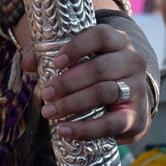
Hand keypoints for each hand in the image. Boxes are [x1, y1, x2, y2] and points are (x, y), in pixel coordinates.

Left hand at [23, 23, 150, 144]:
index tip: (56, 62)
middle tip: (45, 93)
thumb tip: (27, 63)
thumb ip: (49, 55)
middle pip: (99, 68)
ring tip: (49, 111)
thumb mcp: (79, 59)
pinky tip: (65, 129)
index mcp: (117, 41)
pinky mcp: (137, 116)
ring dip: (72, 103)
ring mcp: (137, 88)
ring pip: (104, 92)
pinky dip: (86, 128)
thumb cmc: (97, 74)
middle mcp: (132, 61)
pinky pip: (112, 123)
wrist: (131, 103)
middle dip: (67, 82)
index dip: (77, 47)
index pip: (101, 36)